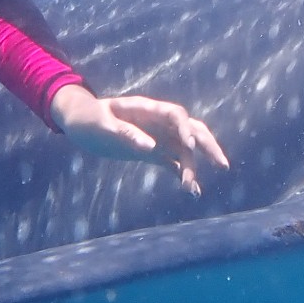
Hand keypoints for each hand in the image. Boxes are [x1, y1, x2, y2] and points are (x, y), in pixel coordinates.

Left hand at [50, 88, 230, 196]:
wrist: (81, 122)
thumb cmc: (89, 118)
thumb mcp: (102, 125)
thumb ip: (126, 134)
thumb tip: (150, 148)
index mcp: (148, 110)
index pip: (176, 115)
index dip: (186, 129)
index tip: (189, 147)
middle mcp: (159, 123)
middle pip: (193, 130)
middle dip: (208, 146)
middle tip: (222, 165)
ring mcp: (159, 137)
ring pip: (186, 150)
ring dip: (193, 168)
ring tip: (192, 191)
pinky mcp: (154, 153)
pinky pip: (175, 163)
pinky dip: (184, 175)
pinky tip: (192, 192)